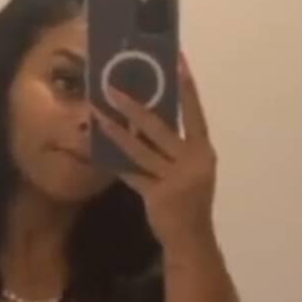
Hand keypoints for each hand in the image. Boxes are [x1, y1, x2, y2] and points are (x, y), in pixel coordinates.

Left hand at [92, 53, 216, 251]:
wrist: (191, 239)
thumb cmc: (190, 200)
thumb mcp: (192, 170)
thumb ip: (175, 147)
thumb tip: (147, 118)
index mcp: (203, 151)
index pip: (193, 113)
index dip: (187, 87)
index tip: (179, 61)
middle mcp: (192, 161)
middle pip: (159, 127)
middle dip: (134, 107)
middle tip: (113, 87)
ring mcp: (174, 178)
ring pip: (139, 148)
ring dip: (116, 130)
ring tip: (98, 113)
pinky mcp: (157, 194)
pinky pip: (131, 173)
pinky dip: (115, 161)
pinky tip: (98, 148)